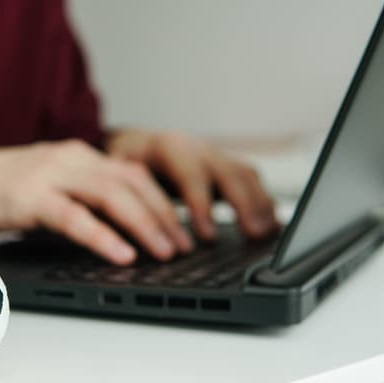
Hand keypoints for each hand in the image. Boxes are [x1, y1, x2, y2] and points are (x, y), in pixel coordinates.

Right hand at [0, 140, 193, 264]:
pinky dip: (103, 236)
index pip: (133, 174)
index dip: (162, 201)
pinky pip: (75, 217)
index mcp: (78, 155)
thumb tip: (118, 227)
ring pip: (111, 195)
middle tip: (184, 245)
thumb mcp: (48, 186)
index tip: (182, 228)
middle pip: (131, 183)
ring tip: (165, 252)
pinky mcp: (30, 197)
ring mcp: (50, 175)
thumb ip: (81, 198)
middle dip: (163, 215)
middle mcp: (70, 159)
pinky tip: (122, 254)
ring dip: (144, 225)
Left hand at [106, 130, 277, 239]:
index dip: (201, 203)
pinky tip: (270, 226)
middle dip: (243, 203)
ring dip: (259, 203)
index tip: (207, 236)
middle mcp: (195, 148)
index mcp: (166, 147)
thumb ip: (123, 196)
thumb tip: (127, 227)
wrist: (130, 146)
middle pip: (227, 170)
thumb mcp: (113, 176)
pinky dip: (263, 202)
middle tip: (251, 234)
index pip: (189, 172)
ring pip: (244, 173)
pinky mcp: (223, 168)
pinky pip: (250, 181)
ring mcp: (213, 156)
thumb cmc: (121, 166)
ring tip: (264, 235)